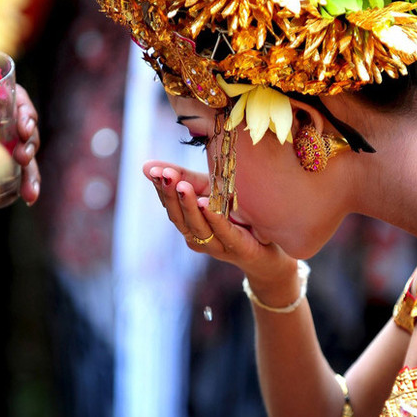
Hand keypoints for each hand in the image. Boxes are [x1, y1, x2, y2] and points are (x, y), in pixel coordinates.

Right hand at [13, 84, 40, 205]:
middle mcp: (16, 137)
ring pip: (31, 134)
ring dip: (28, 143)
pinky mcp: (16, 96)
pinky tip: (22, 125)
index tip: (30, 198)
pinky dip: (26, 117)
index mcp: (7, 151)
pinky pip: (26, 108)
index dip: (30, 183)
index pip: (24, 170)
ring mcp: (17, 117)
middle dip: (31, 168)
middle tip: (25, 173)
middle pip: (30, 155)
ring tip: (21, 152)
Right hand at [143, 160, 296, 282]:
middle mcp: (198, 237)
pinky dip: (213, 218)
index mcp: (189, 224)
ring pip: (197, 226)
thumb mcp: (210, 192)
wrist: (269, 250)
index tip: (153, 170)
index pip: (169, 206)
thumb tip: (148, 166)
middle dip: (170, 195)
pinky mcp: (237, 247)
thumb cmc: (236, 218)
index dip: (160, 188)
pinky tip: (206, 203)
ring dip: (188, 205)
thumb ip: (185, 178)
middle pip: (178, 218)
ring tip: (182, 186)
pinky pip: (223, 232)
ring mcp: (216, 245)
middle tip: (164, 175)